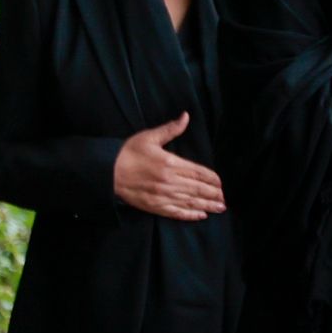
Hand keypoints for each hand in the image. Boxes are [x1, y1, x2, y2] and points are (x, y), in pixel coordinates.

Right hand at [111, 112, 226, 219]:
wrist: (107, 171)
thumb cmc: (128, 152)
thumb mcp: (149, 137)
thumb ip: (170, 129)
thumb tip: (186, 117)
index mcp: (171, 163)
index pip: (199, 172)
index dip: (212, 179)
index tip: (220, 183)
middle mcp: (170, 181)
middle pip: (198, 189)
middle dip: (213, 194)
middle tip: (224, 198)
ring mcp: (162, 196)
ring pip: (191, 202)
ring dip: (207, 205)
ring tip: (220, 208)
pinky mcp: (154, 206)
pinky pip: (176, 212)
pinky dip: (190, 214)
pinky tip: (201, 215)